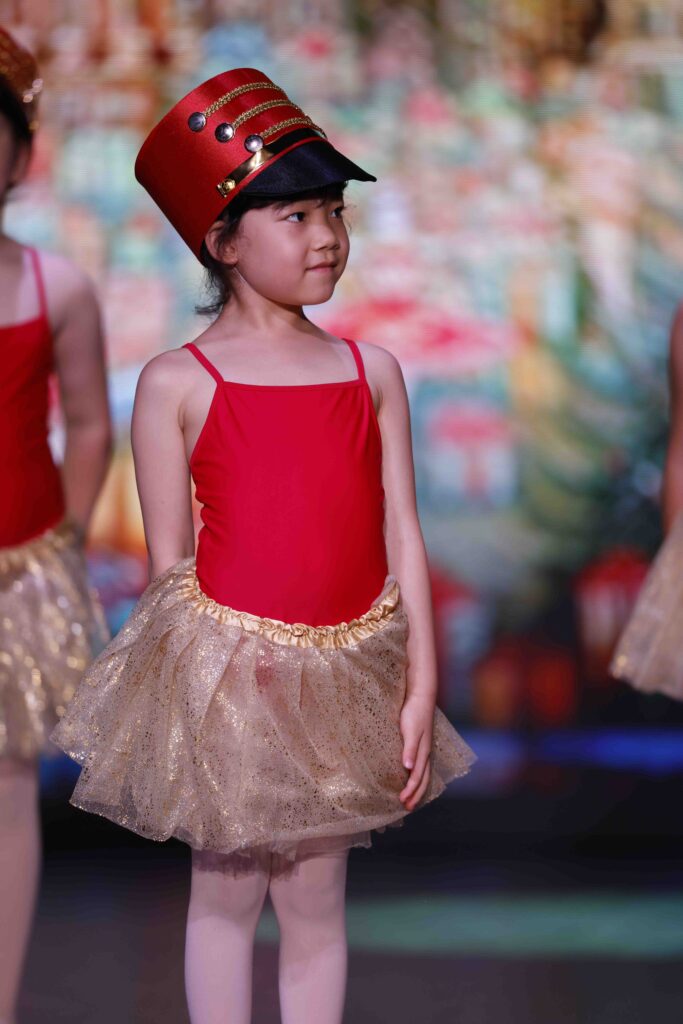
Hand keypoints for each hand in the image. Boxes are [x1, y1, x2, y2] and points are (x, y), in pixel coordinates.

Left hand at [399, 693, 434, 811]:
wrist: (421, 695)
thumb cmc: (414, 712)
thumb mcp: (410, 730)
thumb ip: (409, 750)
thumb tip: (409, 769)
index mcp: (423, 752)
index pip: (418, 778)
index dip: (411, 791)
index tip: (402, 802)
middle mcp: (426, 753)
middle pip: (423, 780)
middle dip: (416, 795)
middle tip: (407, 808)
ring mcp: (425, 748)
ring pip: (424, 774)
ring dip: (418, 788)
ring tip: (410, 798)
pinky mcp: (421, 743)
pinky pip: (422, 766)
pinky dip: (418, 777)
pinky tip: (412, 777)